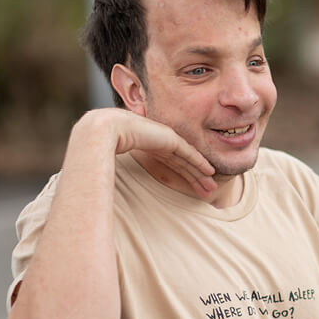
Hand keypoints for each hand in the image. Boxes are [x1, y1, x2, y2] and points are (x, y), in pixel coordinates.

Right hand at [74, 109, 216, 197]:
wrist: (108, 127)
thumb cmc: (106, 143)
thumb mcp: (118, 158)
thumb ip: (123, 170)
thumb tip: (109, 187)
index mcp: (151, 145)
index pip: (172, 162)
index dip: (184, 174)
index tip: (194, 187)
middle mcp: (161, 141)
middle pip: (184, 162)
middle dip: (196, 177)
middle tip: (209, 190)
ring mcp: (167, 139)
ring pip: (189, 160)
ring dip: (201, 174)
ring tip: (212, 187)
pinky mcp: (171, 140)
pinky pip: (189, 154)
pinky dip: (200, 163)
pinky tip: (210, 172)